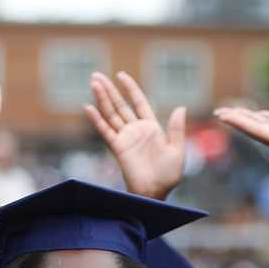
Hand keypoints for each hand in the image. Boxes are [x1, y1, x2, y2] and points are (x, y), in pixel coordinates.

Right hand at [83, 71, 185, 199]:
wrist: (155, 192)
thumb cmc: (168, 176)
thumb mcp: (177, 151)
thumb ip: (177, 129)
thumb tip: (181, 107)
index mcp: (151, 127)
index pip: (139, 102)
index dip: (130, 88)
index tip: (121, 75)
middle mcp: (136, 130)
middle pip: (120, 105)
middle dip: (109, 89)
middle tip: (97, 75)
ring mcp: (125, 138)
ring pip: (111, 114)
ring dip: (102, 99)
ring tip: (93, 83)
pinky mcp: (118, 147)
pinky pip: (105, 131)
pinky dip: (96, 119)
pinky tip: (87, 107)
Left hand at [213, 107, 268, 183]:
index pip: (252, 130)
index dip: (237, 122)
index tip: (221, 115)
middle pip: (252, 125)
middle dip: (235, 118)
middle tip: (217, 110)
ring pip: (263, 122)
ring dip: (248, 116)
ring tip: (233, 110)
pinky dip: (267, 116)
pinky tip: (260, 113)